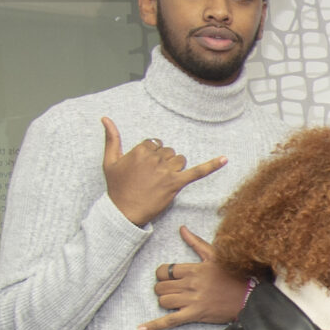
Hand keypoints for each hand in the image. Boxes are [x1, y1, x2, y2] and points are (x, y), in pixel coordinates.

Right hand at [101, 117, 226, 228]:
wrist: (123, 211)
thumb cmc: (117, 187)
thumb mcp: (110, 161)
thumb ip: (111, 138)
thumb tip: (105, 118)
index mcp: (140, 150)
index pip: (155, 144)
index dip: (152, 156)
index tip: (145, 168)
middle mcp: (154, 158)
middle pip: (168, 152)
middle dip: (163, 162)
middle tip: (151, 178)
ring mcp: (166, 171)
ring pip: (179, 159)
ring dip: (174, 167)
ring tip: (161, 181)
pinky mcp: (175, 184)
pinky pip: (197, 172)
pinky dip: (212, 166)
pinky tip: (225, 159)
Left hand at [139, 227, 247, 329]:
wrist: (249, 298)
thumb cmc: (232, 276)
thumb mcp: (214, 256)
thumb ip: (195, 242)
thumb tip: (181, 228)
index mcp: (193, 269)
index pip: (164, 271)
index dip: (163, 274)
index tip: (169, 277)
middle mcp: (191, 284)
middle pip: (161, 287)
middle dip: (163, 288)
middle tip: (173, 289)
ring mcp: (192, 301)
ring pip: (164, 301)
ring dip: (166, 301)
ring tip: (175, 300)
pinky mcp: (195, 315)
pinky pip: (169, 321)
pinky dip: (154, 326)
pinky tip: (141, 329)